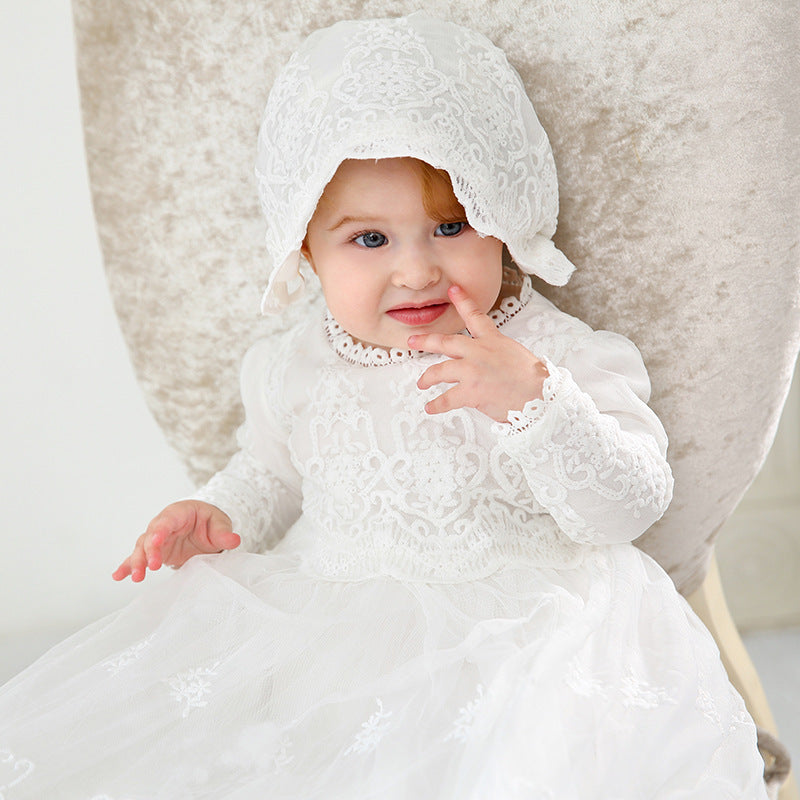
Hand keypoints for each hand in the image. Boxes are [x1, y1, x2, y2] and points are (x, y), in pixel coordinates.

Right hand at [112, 500, 239, 581]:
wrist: (205, 527)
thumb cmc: (210, 521)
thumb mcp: (220, 523)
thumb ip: (224, 532)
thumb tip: (234, 540)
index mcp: (178, 513)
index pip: (166, 522)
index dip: (159, 532)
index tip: (156, 544)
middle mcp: (163, 525)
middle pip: (150, 537)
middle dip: (147, 552)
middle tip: (149, 567)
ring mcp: (157, 540)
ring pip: (141, 549)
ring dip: (137, 562)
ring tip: (136, 577)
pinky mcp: (155, 553)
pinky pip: (138, 558)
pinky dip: (127, 566)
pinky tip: (118, 576)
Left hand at [408, 284, 547, 421]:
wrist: (541, 396)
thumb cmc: (533, 380)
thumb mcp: (515, 355)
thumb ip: (496, 354)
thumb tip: (487, 361)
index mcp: (493, 341)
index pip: (476, 317)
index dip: (463, 301)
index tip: (453, 289)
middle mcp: (480, 352)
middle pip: (446, 342)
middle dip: (426, 340)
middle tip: (412, 340)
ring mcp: (473, 371)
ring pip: (440, 371)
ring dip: (428, 377)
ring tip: (421, 382)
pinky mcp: (471, 392)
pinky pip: (446, 399)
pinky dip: (436, 405)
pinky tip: (430, 408)